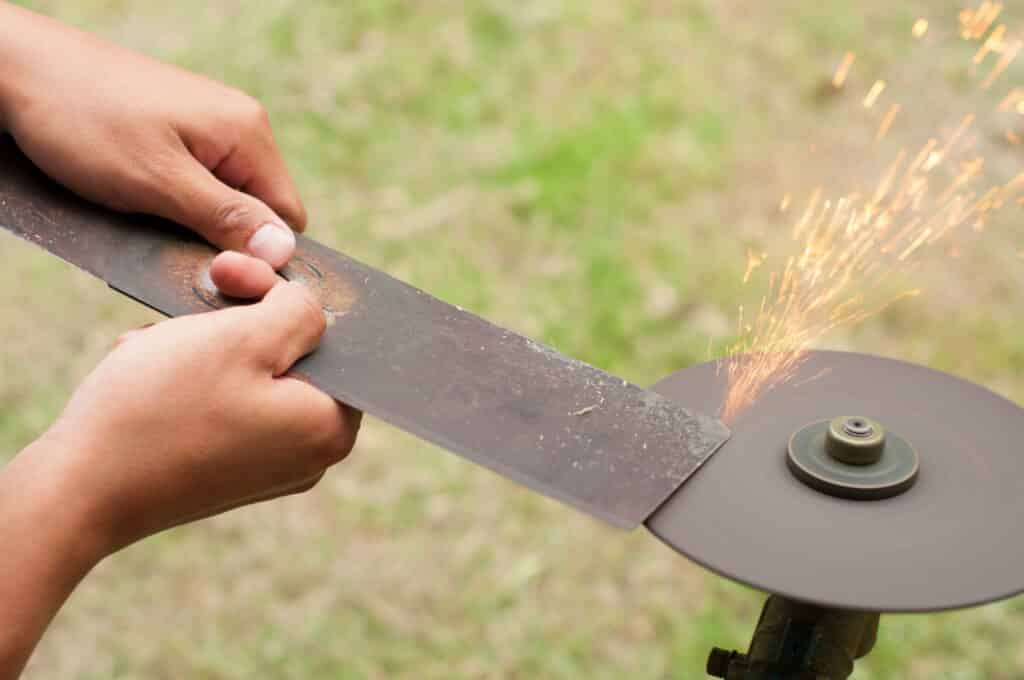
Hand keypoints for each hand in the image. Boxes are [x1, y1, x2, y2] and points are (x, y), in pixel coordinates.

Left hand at [0, 3, 303, 268]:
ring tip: (146, 218)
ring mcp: (208, 128)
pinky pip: (196, 184)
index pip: (288, 217)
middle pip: (257, 210)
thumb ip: (225, 217)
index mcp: (248, 133)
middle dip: (221, 238)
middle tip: (170, 243)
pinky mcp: (178, 132)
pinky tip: (137, 200)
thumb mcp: (158, 181)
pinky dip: (172, 203)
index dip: (259, 253)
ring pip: (224, 201)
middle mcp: (238, 127)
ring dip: (192, 223)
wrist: (17, 67)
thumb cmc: (83, 118)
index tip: (216, 267)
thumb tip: (284, 253)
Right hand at [47, 255, 357, 552]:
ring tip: (156, 344)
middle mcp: (311, 454)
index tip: (236, 278)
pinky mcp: (227, 470)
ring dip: (204, 343)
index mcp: (330, 427)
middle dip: (237, 319)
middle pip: (291, 354)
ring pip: (250, 372)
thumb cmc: (160, 411)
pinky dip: (189, 377)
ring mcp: (269, 467)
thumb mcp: (240, 337)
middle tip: (189, 306)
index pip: (334, 337)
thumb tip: (311, 307)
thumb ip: (297, 311)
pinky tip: (148, 368)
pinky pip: (224, 403)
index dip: (285, 297)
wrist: (76, 492)